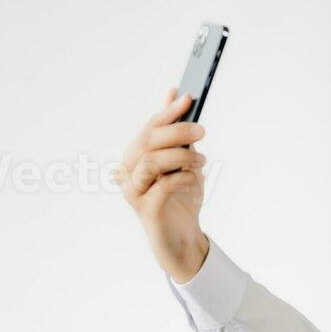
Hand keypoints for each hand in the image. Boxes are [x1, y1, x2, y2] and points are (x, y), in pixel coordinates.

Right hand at [116, 89, 210, 282]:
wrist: (183, 237)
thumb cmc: (180, 198)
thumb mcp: (183, 161)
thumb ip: (177, 132)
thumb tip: (174, 94)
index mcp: (135, 157)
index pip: (150, 128)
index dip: (168, 112)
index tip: (188, 97)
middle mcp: (128, 172)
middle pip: (148, 142)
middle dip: (177, 131)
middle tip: (202, 130)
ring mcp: (133, 191)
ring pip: (152, 161)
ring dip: (182, 157)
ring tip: (201, 162)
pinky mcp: (145, 209)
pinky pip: (163, 185)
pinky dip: (183, 178)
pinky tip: (193, 180)